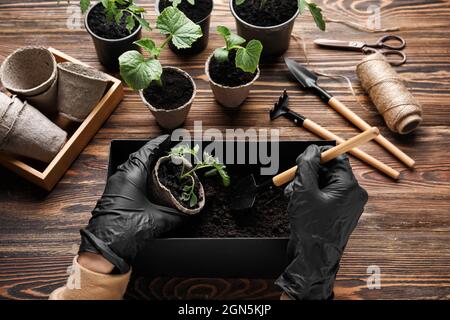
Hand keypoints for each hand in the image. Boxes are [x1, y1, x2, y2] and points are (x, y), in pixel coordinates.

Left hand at [79, 135, 185, 273]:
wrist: (105, 249)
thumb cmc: (128, 229)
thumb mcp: (158, 220)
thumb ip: (178, 214)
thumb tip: (193, 211)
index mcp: (131, 175)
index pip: (146, 152)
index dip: (158, 144)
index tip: (169, 138)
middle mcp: (121, 176)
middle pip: (139, 157)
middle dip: (154, 153)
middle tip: (170, 152)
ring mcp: (115, 186)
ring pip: (132, 168)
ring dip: (146, 164)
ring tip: (162, 165)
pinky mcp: (113, 195)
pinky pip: (128, 178)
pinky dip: (141, 175)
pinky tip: (151, 182)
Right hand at [275, 145, 367, 299]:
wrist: (312, 259)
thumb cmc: (311, 228)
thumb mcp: (304, 190)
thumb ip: (307, 165)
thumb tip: (311, 150)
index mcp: (349, 187)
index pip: (338, 158)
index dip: (319, 155)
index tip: (303, 157)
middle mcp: (351, 195)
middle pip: (328, 171)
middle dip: (308, 174)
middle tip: (292, 179)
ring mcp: (344, 206)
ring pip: (323, 184)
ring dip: (305, 186)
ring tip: (292, 197)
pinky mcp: (336, 214)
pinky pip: (323, 197)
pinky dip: (309, 197)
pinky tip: (297, 205)